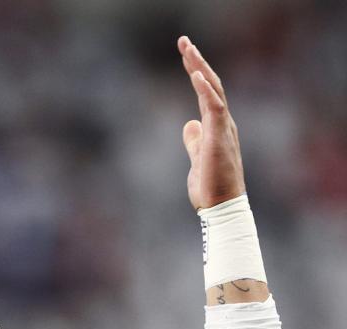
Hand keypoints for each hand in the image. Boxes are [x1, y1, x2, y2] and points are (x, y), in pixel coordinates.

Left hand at [178, 36, 244, 209]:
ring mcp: (223, 128)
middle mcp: (223, 122)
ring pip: (213, 90)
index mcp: (216, 126)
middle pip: (210, 84)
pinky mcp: (219, 138)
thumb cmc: (210, 188)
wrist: (220, 208)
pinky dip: (205, 89)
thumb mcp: (197, 159)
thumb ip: (194, 140)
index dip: (195, 71)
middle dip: (196, 62)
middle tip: (183, 41)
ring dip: (200, 68)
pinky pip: (215, 107)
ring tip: (188, 49)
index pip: (206, 92)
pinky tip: (195, 75)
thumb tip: (188, 124)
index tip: (185, 54)